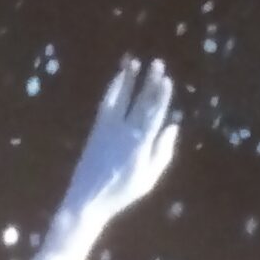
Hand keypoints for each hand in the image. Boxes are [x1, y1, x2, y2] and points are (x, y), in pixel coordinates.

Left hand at [62, 57, 178, 232]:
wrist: (87, 198)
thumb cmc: (122, 192)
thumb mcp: (148, 178)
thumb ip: (162, 152)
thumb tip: (173, 126)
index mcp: (139, 145)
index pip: (153, 114)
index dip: (161, 96)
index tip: (167, 80)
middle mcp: (123, 132)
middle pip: (139, 102)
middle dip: (149, 82)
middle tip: (157, 63)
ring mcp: (107, 128)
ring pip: (120, 98)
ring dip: (128, 79)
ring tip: (134, 62)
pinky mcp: (97, 128)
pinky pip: (106, 103)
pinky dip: (113, 89)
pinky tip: (118, 78)